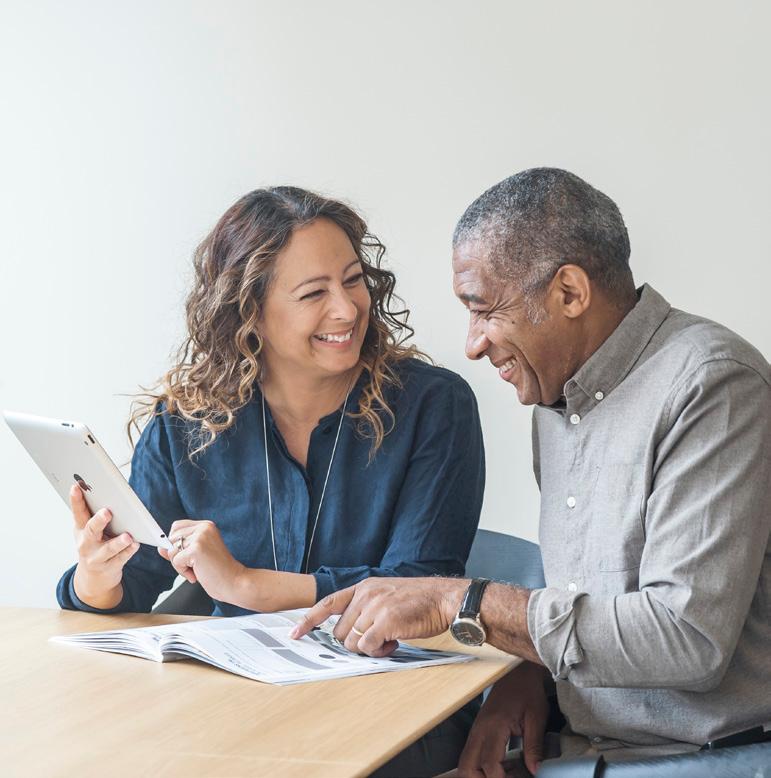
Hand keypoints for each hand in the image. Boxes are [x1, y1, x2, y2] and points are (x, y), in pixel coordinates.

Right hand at [70, 483, 139, 608]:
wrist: (94, 577)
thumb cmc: (95, 545)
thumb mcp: (89, 531)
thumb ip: (94, 514)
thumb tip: (104, 490)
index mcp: (80, 529)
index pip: (78, 512)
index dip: (76, 500)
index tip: (76, 486)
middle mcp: (86, 543)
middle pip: (91, 530)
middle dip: (99, 520)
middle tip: (107, 512)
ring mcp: (96, 557)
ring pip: (108, 549)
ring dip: (118, 542)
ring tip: (127, 536)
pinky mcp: (109, 567)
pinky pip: (120, 559)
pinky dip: (128, 551)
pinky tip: (136, 545)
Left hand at [158, 519, 244, 602]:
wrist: (234, 582)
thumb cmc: (218, 571)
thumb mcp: (196, 556)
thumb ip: (179, 549)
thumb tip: (161, 547)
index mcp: (206, 526)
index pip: (176, 527)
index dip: (175, 542)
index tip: (187, 555)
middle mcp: (204, 527)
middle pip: (171, 538)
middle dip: (177, 555)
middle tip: (195, 565)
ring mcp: (201, 537)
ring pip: (171, 550)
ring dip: (180, 565)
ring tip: (197, 569)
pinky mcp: (196, 549)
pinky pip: (175, 560)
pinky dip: (183, 571)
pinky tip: (197, 574)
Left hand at [290, 576, 467, 655]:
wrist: (445, 598)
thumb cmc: (419, 601)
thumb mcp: (387, 594)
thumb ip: (367, 607)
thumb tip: (351, 633)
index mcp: (364, 587)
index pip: (327, 603)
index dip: (309, 620)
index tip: (294, 634)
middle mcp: (365, 594)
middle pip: (340, 632)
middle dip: (354, 643)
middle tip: (378, 640)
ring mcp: (375, 607)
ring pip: (351, 642)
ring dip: (368, 649)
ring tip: (389, 640)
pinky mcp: (385, 621)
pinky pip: (368, 648)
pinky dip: (379, 652)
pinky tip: (395, 643)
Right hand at [457, 661, 549, 776]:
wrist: (518, 671)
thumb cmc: (527, 690)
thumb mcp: (536, 717)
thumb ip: (534, 746)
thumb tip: (535, 770)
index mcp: (494, 726)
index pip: (489, 764)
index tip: (521, 777)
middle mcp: (480, 729)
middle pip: (467, 768)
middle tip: (507, 777)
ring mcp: (476, 729)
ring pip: (466, 763)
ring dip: (482, 774)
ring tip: (507, 772)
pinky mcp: (478, 729)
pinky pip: (472, 754)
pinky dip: (484, 766)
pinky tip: (505, 764)